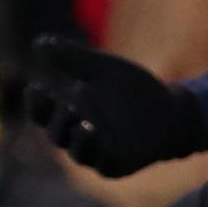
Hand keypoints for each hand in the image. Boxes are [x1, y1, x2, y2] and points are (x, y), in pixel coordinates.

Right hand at [24, 37, 202, 174]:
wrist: (171, 111)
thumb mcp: (103, 69)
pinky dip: (102, 154)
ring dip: (80, 140)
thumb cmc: (132, 91)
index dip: (36, 104)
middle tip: (70, 105)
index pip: (43, 114)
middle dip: (60, 121)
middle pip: (57, 134)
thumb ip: (72, 58)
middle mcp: (78, 137)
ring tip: (86, 124)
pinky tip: (104, 138)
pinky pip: (105, 165)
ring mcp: (98, 153)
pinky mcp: (118, 166)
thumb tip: (39, 40)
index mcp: (69, 114)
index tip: (36, 87)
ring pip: (79, 153)